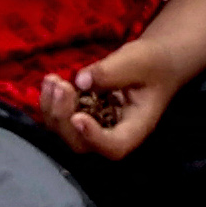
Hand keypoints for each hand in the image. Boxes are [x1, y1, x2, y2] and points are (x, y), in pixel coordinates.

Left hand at [39, 47, 184, 161]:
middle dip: (64, 118)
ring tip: (52, 80)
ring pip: (66, 132)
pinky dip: (51, 102)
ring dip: (52, 109)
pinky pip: (61, 118)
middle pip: (82, 143)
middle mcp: (114, 133)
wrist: (154, 61)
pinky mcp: (84, 115)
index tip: (78, 117)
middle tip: (61, 86)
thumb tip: (81, 80)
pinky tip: (51, 81)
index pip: (115, 145)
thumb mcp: (138, 60)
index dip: (93, 138)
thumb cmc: (153, 63)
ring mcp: (96, 126)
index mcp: (136, 126)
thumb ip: (112, 71)